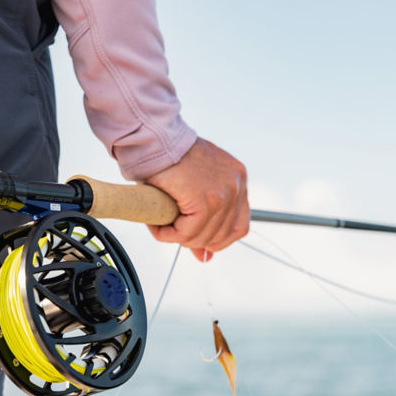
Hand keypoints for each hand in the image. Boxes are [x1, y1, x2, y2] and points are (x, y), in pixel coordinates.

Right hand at [144, 138, 248, 260]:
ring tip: (161, 225)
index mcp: (237, 178)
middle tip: (173, 231)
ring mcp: (224, 193)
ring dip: (179, 237)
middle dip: (197, 240)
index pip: (238, 225)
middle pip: (224, 235)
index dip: (217, 239)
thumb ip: (203, 220)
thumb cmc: (170, 157)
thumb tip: (205, 256)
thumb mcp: (194, 187)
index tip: (200, 243)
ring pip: (204, 237)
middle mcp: (236, 185)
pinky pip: (187, 233)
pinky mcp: (206, 199)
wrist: (156, 139)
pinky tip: (158, 225)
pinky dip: (169, 234)